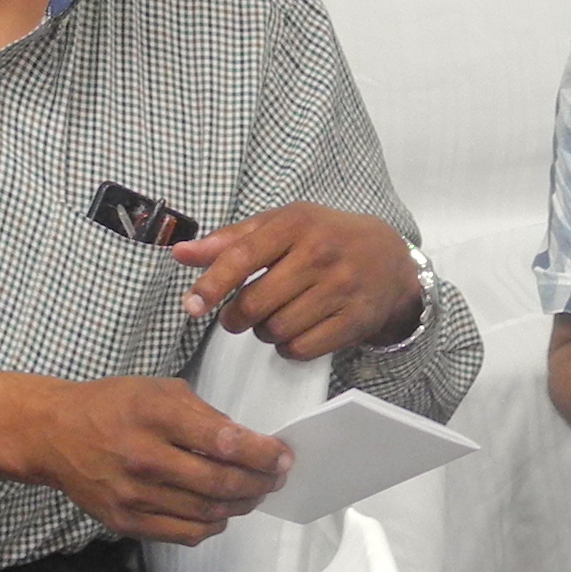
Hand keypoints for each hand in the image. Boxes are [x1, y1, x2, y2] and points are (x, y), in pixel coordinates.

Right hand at [0, 371, 290, 546]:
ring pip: (207, 512)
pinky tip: (222, 510)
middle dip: (260, 483)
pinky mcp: (124, 521)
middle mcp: (143, 457)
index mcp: (155, 415)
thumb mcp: (160, 390)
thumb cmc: (114, 406)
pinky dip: (212, 525)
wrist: (54, 434)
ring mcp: (133, 495)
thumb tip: (247, 444)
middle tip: (277, 478)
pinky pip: (184, 533)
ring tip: (254, 493)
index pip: (224, 442)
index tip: (283, 456)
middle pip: (220, 483)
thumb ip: (205, 415)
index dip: (262, 454)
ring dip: (241, 505)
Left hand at [171, 202, 420, 358]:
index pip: (242, 257)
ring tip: (275, 318)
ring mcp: (341, 288)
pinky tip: (296, 330)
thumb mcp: (281, 225)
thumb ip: (230, 240)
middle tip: (240, 315)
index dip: (211, 285)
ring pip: (276, 330)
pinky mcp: (355, 320)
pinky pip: (301, 348)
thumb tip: (180, 253)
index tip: (191, 305)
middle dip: (237, 317)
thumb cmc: (324, 238)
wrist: (389, 259)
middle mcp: (320, 253)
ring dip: (264, 332)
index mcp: (297, 223)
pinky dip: (289, 347)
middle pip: (255, 304)